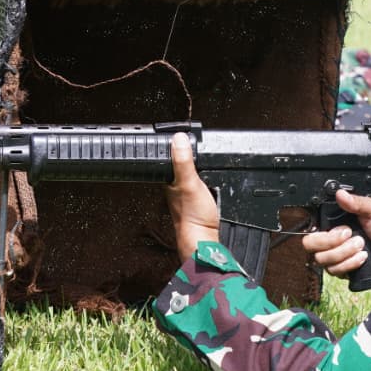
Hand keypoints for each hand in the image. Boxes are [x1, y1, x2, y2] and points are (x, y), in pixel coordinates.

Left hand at [164, 132, 219, 260]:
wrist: (203, 240)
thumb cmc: (193, 217)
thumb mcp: (189, 184)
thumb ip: (183, 162)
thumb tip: (178, 139)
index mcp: (169, 179)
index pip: (166, 155)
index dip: (169, 142)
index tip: (170, 130)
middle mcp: (174, 184)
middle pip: (176, 161)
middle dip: (179, 149)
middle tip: (182, 135)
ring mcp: (184, 191)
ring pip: (185, 170)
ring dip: (189, 161)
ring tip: (190, 147)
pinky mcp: (195, 198)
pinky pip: (196, 179)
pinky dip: (200, 173)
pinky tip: (204, 173)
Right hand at [303, 189, 370, 277]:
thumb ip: (357, 202)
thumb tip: (340, 194)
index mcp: (331, 222)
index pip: (310, 227)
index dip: (322, 230)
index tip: (344, 228)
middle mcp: (327, 239)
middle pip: (309, 244)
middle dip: (330, 242)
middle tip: (350, 235)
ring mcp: (332, 255)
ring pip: (322, 259)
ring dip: (345, 252)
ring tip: (361, 245)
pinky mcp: (339, 269)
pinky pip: (335, 270)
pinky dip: (350, 263)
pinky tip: (362, 257)